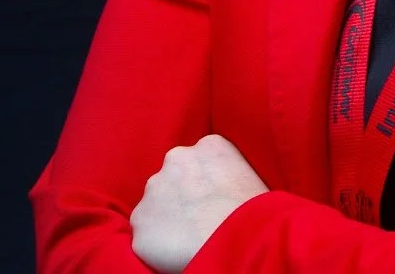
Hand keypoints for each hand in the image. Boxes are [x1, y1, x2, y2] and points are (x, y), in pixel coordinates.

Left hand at [130, 133, 268, 272]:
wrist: (241, 237)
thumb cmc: (255, 211)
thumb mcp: (249, 172)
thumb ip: (226, 169)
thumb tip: (221, 185)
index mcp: (208, 145)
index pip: (197, 160)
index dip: (202, 183)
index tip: (210, 199)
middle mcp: (176, 158)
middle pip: (172, 177)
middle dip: (179, 195)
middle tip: (197, 218)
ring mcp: (154, 188)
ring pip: (154, 204)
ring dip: (165, 217)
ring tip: (187, 236)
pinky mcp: (140, 221)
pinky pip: (145, 234)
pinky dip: (156, 243)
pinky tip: (175, 250)